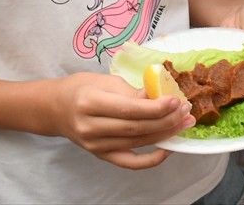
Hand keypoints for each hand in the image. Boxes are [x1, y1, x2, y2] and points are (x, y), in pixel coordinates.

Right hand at [52, 72, 193, 168]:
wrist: (56, 109)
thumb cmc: (81, 88)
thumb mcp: (105, 81)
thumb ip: (132, 91)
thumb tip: (161, 96)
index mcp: (89, 103)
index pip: (129, 109)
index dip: (156, 107)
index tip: (176, 100)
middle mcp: (91, 128)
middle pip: (136, 128)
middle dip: (166, 120)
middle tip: (186, 111)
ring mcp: (95, 145)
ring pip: (137, 143)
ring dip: (165, 134)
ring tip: (184, 123)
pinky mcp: (100, 155)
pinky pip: (129, 162)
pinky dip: (151, 159)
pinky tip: (168, 148)